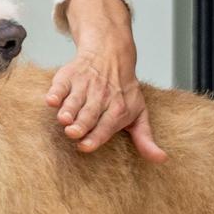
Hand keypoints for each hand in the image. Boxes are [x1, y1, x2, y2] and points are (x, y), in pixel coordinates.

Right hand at [50, 0, 164, 158]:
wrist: (111, 54)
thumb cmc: (124, 91)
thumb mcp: (139, 113)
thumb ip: (145, 138)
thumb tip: (161, 159)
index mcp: (118, 109)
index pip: (106, 126)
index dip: (96, 136)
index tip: (85, 146)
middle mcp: (101, 97)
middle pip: (89, 114)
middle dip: (81, 124)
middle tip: (73, 133)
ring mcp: (84, 86)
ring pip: (74, 101)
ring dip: (68, 109)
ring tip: (63, 119)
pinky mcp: (68, 76)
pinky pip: (61, 85)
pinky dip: (56, 91)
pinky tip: (51, 100)